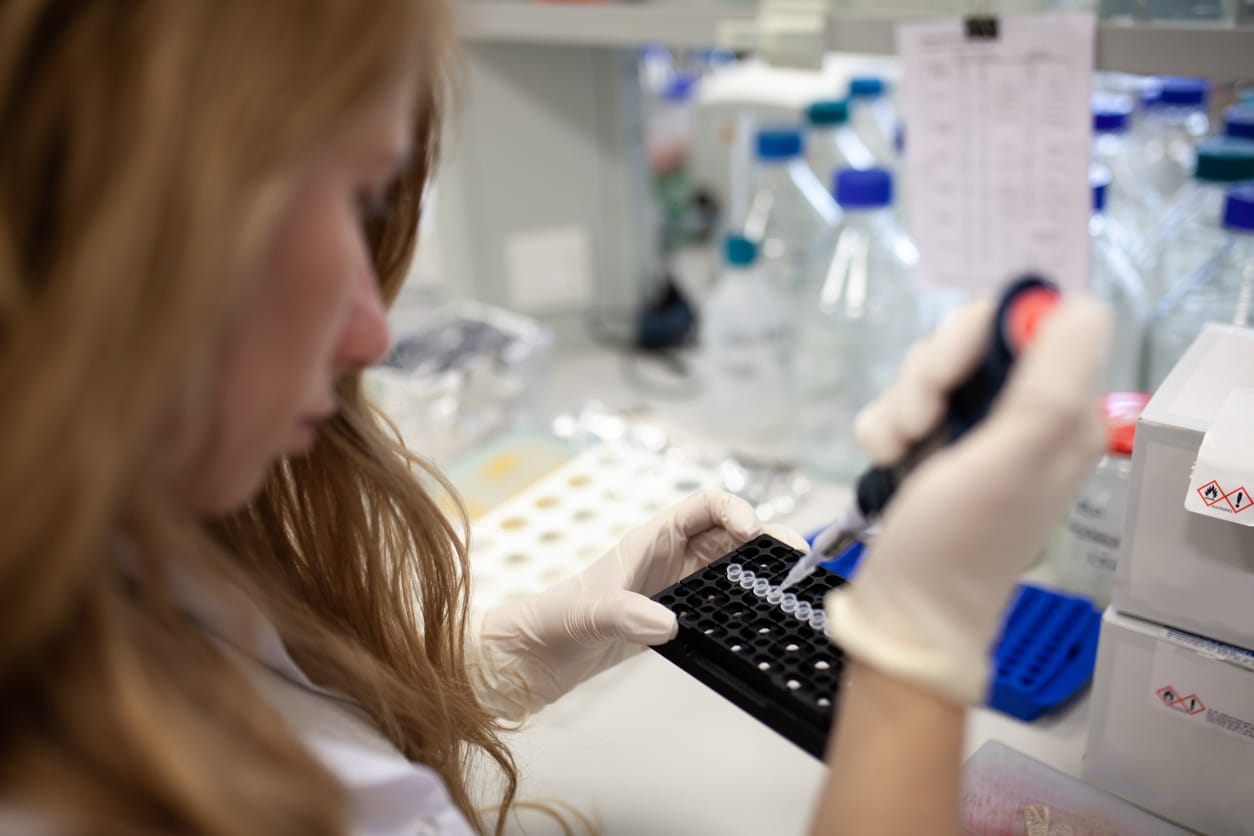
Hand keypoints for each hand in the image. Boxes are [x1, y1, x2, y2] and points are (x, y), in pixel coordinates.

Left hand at [471, 490, 807, 719]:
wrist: (534, 657)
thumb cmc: (552, 623)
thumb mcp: (587, 615)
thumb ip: (624, 615)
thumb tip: (666, 623)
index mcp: (651, 539)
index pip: (704, 505)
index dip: (734, 509)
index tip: (753, 531)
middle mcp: (669, 558)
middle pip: (730, 535)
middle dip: (764, 541)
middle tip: (794, 561)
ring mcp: (675, 588)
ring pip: (731, 568)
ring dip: (759, 572)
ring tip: (791, 588)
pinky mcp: (676, 618)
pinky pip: (721, 603)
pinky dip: (744, 606)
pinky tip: (760, 622)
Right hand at [824, 297, 1111, 704]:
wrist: (904, 609)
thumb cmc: (960, 543)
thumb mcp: (1015, 457)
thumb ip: (1052, 380)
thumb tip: (1076, 305)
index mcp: (1064, 413)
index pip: (1031, 320)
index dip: (981, 335)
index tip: (952, 376)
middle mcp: (1025, 416)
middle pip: (970, 338)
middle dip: (929, 375)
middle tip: (920, 424)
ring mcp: (976, 431)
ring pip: (929, 369)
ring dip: (900, 405)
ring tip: (900, 452)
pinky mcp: (933, 446)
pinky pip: (900, 400)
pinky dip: (883, 427)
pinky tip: (888, 461)